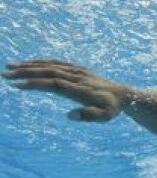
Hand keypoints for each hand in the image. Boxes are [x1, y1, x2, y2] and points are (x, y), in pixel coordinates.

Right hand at [2, 59, 129, 121]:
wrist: (123, 95)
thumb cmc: (112, 108)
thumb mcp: (104, 117)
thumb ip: (88, 115)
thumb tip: (70, 115)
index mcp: (79, 89)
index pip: (54, 84)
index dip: (36, 83)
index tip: (17, 84)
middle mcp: (76, 77)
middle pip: (48, 72)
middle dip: (26, 72)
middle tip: (5, 74)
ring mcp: (77, 71)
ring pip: (51, 65)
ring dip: (30, 65)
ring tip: (10, 66)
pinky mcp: (78, 69)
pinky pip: (57, 63)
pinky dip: (42, 61)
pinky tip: (29, 63)